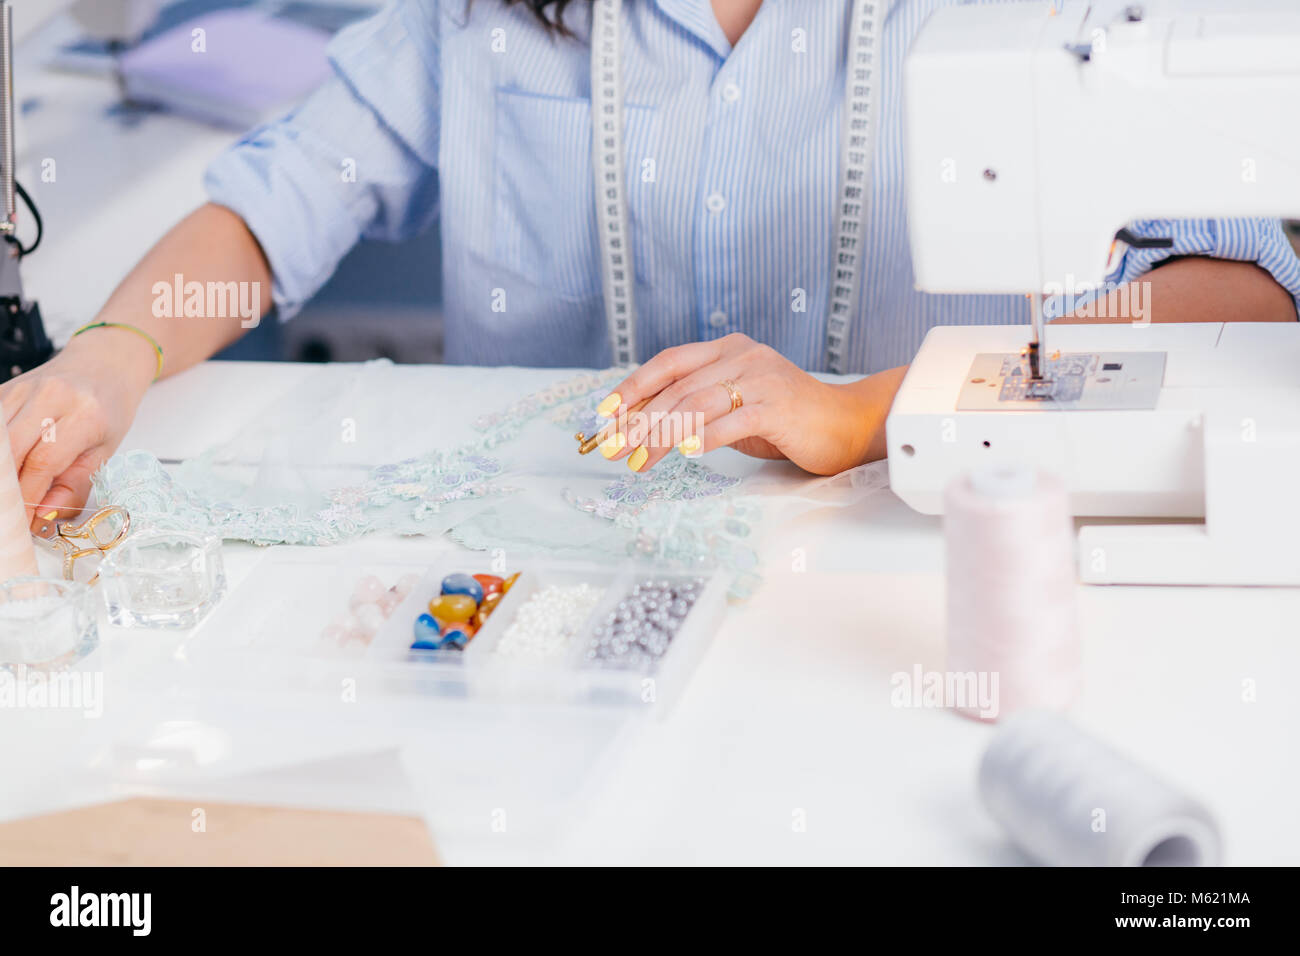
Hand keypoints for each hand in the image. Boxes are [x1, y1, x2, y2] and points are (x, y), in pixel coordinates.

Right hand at [0, 331, 153, 533]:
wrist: (104, 365)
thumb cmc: (108, 409)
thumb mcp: (105, 451)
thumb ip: (74, 486)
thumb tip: (42, 516)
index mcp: (84, 413)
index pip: (43, 463)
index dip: (27, 499)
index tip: (23, 525)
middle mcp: (49, 396)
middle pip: (9, 451)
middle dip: (6, 490)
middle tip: (9, 516)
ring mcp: (20, 389)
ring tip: (7, 496)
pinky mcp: (1, 390)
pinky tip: (5, 470)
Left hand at [594, 333, 875, 475]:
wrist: (845, 425)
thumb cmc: (785, 420)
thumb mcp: (733, 405)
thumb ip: (697, 405)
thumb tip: (642, 423)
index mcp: (728, 348)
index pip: (669, 363)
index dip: (633, 387)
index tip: (605, 415)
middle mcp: (742, 355)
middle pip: (678, 387)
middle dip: (639, 421)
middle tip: (615, 449)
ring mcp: (762, 378)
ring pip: (698, 403)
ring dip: (662, 435)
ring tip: (640, 460)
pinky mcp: (778, 406)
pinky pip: (732, 421)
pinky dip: (705, 438)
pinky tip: (686, 454)